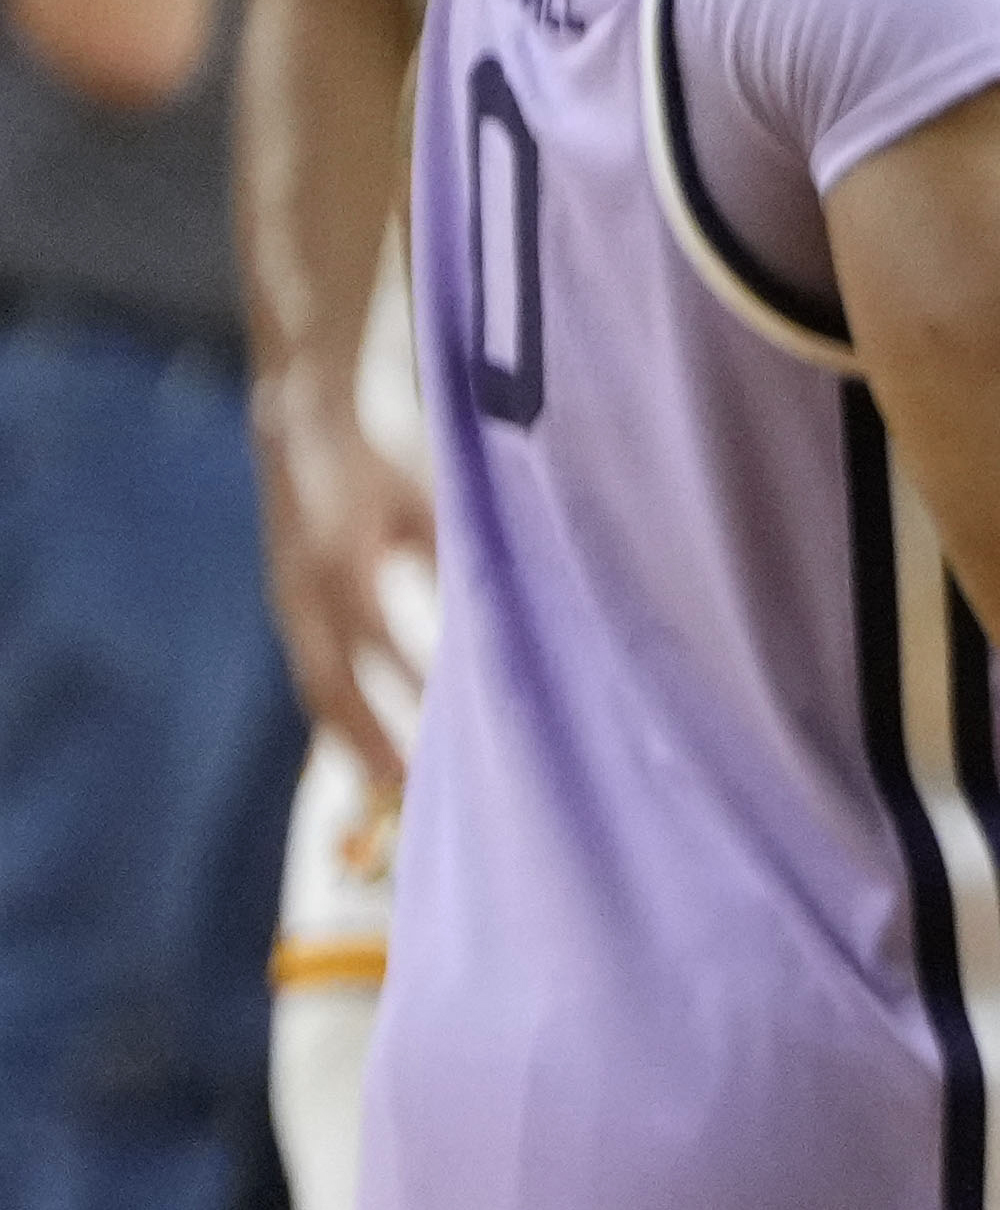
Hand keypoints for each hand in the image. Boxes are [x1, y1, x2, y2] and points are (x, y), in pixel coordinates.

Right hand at [253, 380, 434, 786]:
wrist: (304, 418)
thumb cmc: (383, 454)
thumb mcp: (426, 493)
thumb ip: (453, 547)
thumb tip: (501, 607)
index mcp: (339, 560)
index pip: (380, 642)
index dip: (417, 687)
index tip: (460, 727)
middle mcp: (301, 591)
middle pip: (334, 686)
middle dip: (375, 739)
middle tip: (422, 791)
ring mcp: (288, 602)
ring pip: (319, 688)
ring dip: (355, 738)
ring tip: (398, 786)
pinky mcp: (290, 607)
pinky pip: (315, 674)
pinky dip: (344, 714)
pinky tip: (376, 746)